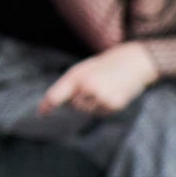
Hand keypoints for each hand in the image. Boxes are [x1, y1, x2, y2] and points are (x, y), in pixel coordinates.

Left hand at [38, 42, 157, 117]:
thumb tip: (63, 106)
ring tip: (104, 89)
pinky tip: (112, 94)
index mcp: (76, 77)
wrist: (133, 62)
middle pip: (74, 106)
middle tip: (93, 87)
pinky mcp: (114, 105)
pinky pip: (101, 113)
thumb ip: (70, 85)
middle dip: (79, 101)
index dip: (46, 106)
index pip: (55, 96)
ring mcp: (101, 97)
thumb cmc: (105, 66)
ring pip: (88, 111)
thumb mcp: (84, 70)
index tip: (41, 114)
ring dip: (92, 105)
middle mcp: (87, 88)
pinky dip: (104, 107)